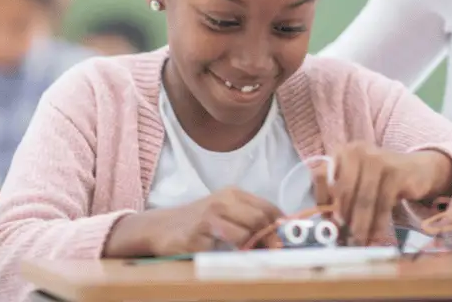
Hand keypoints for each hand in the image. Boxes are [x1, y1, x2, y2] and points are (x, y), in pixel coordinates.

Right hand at [106, 187, 283, 256]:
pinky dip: (231, 256)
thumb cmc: (199, 220)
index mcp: (232, 194)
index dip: (281, 224)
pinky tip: (228, 256)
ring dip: (252, 249)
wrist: (162, 227)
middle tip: (274, 253)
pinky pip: (223, 250)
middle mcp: (221, 202)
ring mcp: (208, 219)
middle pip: (259, 220)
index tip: (288, 239)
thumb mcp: (225, 210)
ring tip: (252, 256)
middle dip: (271, 239)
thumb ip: (249, 217)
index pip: (267, 207)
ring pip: (245, 235)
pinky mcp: (197, 238)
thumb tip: (280, 232)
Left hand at [312, 143, 451, 246]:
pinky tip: (376, 237)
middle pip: (343, 191)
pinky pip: (382, 205)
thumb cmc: (381, 180)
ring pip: (363, 200)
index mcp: (342, 152)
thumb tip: (330, 226)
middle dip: (343, 219)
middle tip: (344, 240)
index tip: (327, 221)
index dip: (321, 200)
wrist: (418, 170)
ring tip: (359, 243)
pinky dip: (378, 225)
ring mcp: (377, 158)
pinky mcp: (395, 172)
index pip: (320, 175)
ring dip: (360, 227)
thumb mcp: (358, 183)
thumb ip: (342, 198)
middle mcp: (356, 151)